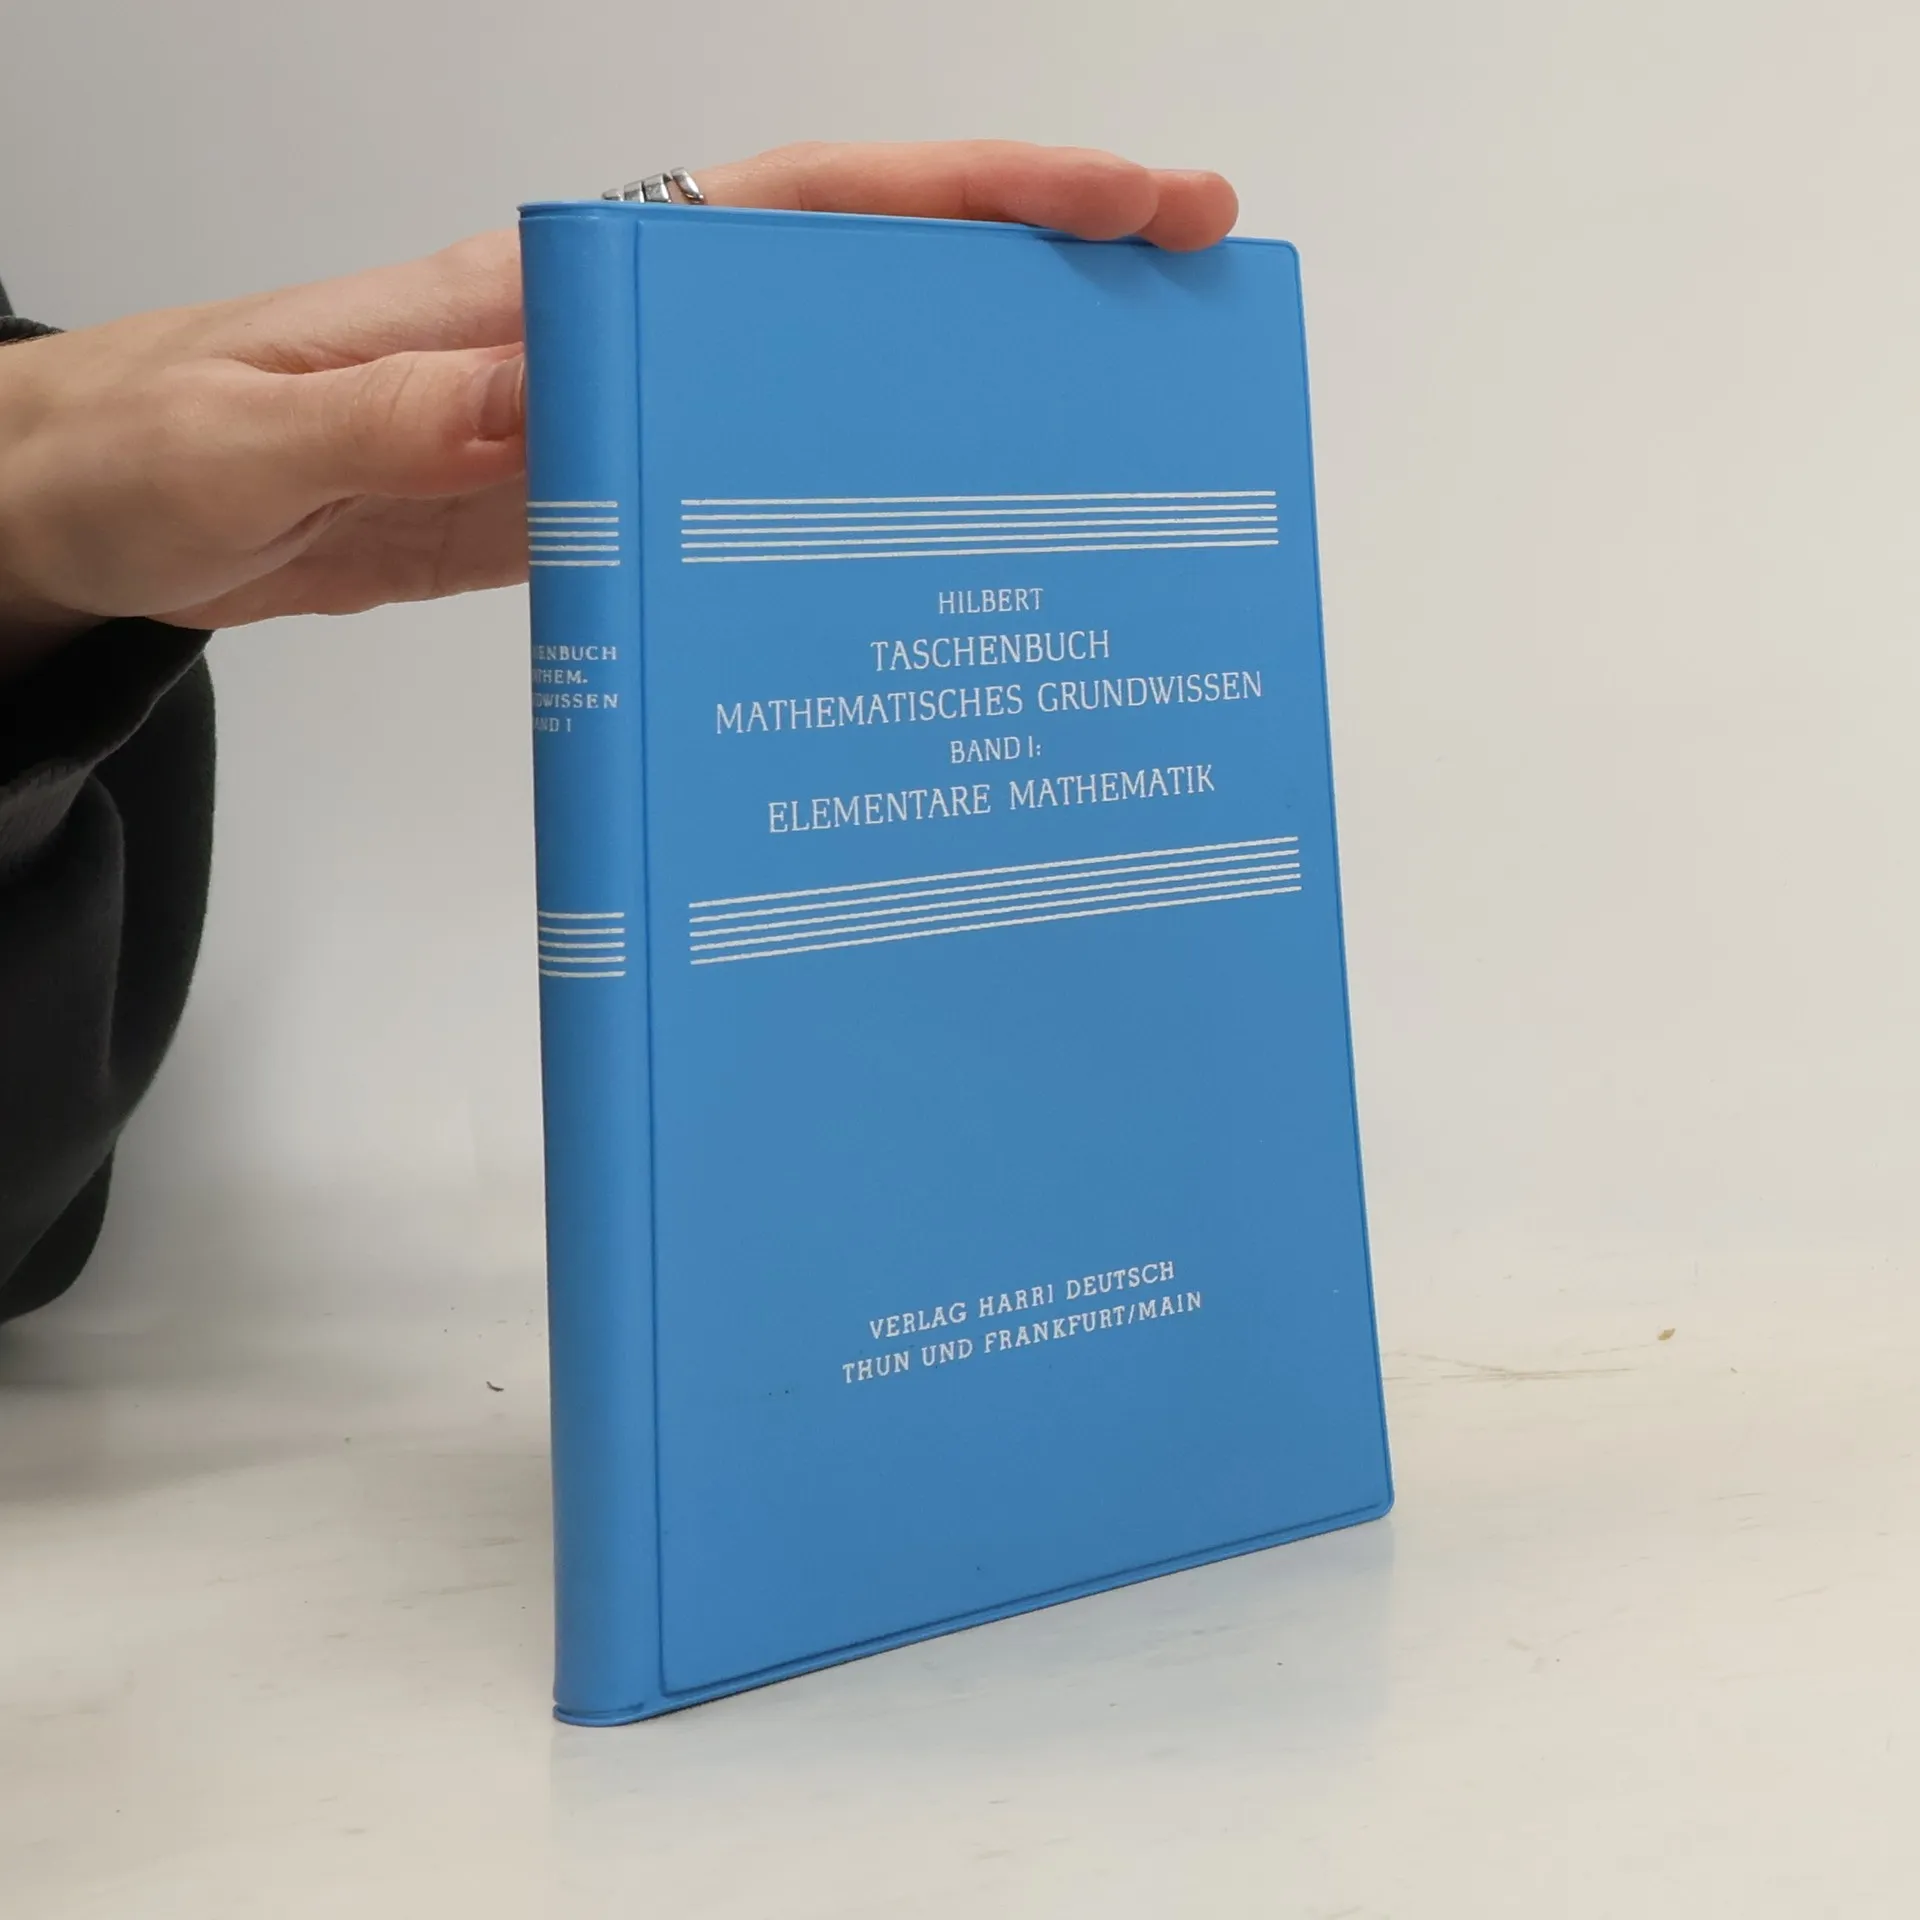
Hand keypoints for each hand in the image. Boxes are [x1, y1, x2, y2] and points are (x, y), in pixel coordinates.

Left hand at [0, 142, 1236, 665]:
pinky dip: (861, 520)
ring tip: (1112, 447)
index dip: (965, 202)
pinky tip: (933, 569)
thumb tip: (538, 401)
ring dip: (968, 407)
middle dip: (1028, 280)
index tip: (1114, 202)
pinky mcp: (604, 510)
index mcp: (554, 287)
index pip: (799, 213)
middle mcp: (619, 341)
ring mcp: (624, 427)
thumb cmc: (147, 449)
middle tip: (1182, 303)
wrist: (113, 514)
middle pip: (861, 284)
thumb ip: (381, 412)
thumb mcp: (242, 438)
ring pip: (833, 391)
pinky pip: (765, 497)